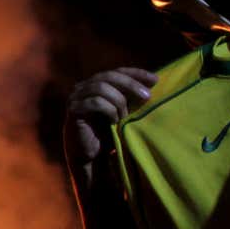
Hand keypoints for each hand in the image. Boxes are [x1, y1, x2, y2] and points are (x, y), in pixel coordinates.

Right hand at [63, 65, 155, 180]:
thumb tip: (154, 80)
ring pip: (101, 87)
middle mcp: (83, 87)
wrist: (91, 157)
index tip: (155, 80)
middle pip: (109, 76)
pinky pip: (95, 102)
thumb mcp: (124, 111)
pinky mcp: (73, 109)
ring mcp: (76, 97)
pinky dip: (109, 110)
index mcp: (95, 84)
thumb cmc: (109, 134)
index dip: (135, 73)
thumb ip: (132, 97)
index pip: (117, 72)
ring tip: (126, 117)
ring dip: (118, 101)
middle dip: (130, 84)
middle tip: (147, 97)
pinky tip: (115, 121)